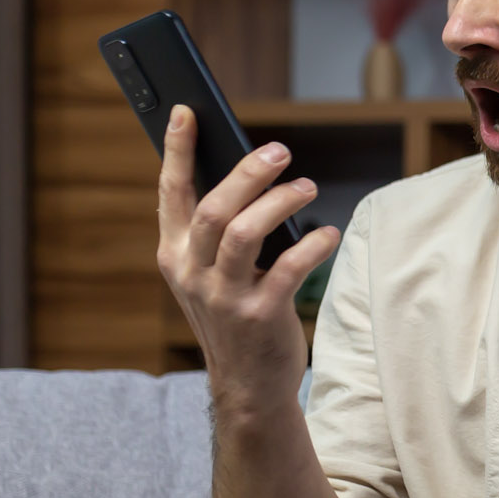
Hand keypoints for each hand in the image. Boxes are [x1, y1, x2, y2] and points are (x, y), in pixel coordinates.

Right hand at [156, 105, 341, 405]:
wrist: (247, 385)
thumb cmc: (236, 316)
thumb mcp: (211, 275)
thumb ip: (217, 232)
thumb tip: (251, 174)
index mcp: (175, 255)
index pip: (171, 193)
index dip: (178, 150)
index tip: (188, 111)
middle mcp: (192, 273)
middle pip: (213, 206)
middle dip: (246, 173)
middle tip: (279, 152)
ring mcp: (223, 296)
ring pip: (243, 231)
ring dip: (279, 202)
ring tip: (306, 187)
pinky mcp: (259, 315)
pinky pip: (288, 268)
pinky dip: (311, 245)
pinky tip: (327, 234)